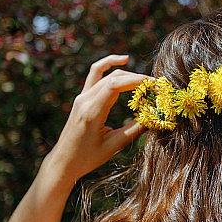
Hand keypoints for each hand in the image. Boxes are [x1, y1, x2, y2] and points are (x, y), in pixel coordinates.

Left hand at [49, 54, 148, 179]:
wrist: (64, 161)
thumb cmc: (87, 158)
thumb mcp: (113, 146)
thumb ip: (134, 130)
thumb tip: (154, 117)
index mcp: (91, 112)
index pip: (115, 85)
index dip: (138, 81)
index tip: (156, 86)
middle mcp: (84, 100)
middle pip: (114, 77)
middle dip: (138, 79)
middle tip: (157, 87)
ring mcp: (82, 97)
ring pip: (106, 74)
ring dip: (127, 73)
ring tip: (146, 79)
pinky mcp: (82, 98)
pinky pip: (95, 74)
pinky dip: (109, 65)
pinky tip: (122, 60)